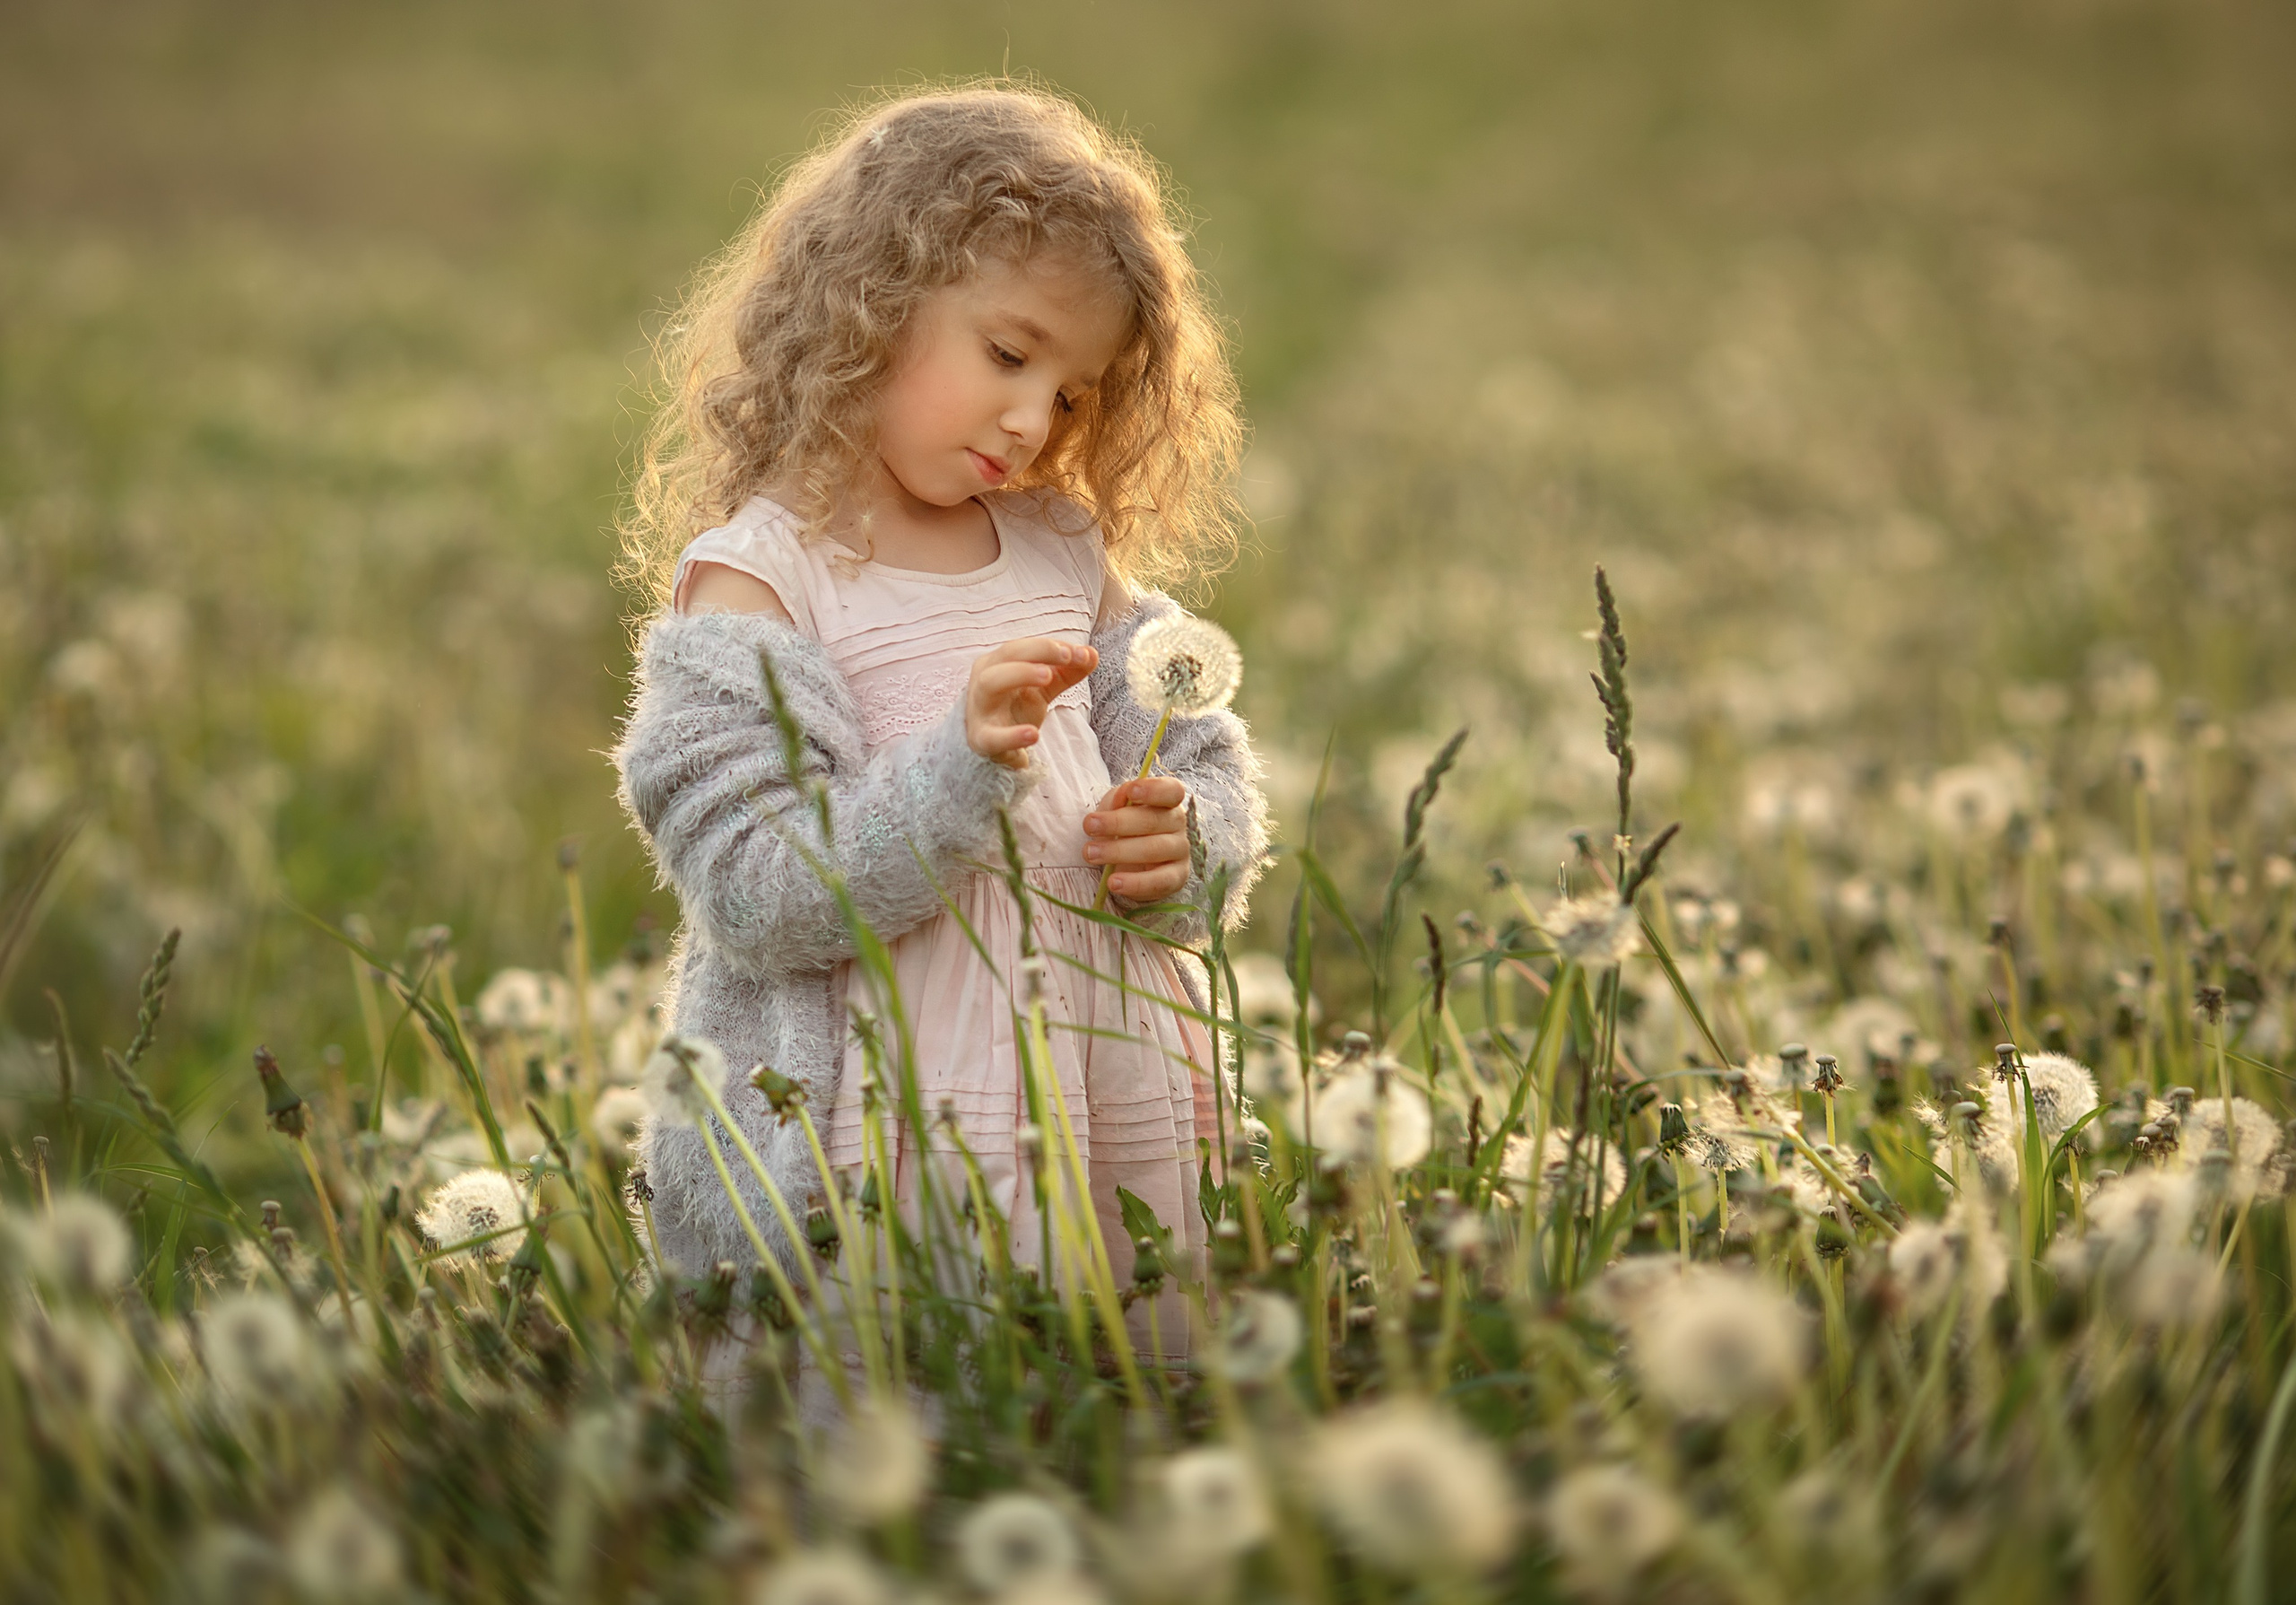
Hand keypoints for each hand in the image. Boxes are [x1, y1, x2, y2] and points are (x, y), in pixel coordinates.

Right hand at [966, 638, 1096, 768]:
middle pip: (1007, 654)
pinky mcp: (982, 738)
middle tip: (1067, 656)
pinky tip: (1033, 735)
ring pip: (991, 682)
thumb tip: (1092, 654)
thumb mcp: (1043, 687)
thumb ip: (1067, 672)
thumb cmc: (1014, 706)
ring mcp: (980, 707)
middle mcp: (985, 677)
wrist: (990, 742)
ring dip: (1020, 673)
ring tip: (1048, 678)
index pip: (1024, 646)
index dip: (1051, 646)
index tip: (1081, 653)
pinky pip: (993, 736)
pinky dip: (1012, 736)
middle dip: (1038, 650)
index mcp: (998, 661)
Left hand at [1083, 776, 1190, 901]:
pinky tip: (1113, 883)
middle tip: (1089, 826)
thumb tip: (1123, 795)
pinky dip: (1135, 883)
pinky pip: (1159, 881)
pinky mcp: (1177, 878)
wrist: (1132, 864)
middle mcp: (1178, 824)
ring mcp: (1180, 851)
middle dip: (1118, 823)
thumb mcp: (1115, 809)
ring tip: (1091, 853)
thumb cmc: (1125, 829)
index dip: (1154, 790)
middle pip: (1153, 820)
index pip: (1171, 790)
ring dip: (1118, 852)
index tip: (1131, 791)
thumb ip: (1118, 800)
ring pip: (1153, 850)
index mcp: (1168, 801)